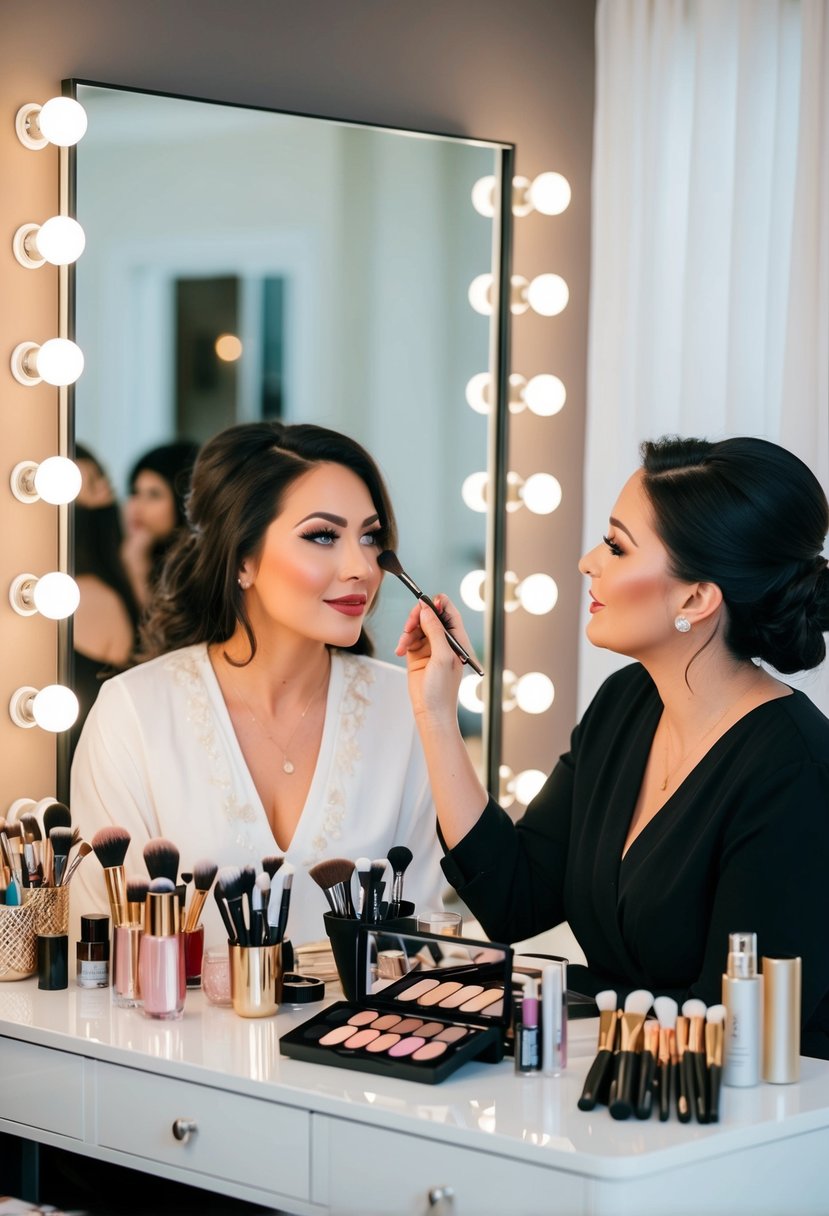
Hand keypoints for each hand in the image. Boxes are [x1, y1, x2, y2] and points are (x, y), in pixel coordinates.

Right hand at [395, 594, 476, 723]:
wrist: (431, 711)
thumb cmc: (442, 688)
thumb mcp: (442, 656)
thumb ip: (435, 631)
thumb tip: (427, 609)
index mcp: (457, 639)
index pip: (449, 612)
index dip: (438, 604)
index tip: (424, 601)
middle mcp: (444, 641)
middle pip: (430, 616)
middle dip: (418, 617)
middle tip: (409, 625)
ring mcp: (430, 647)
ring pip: (417, 626)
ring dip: (408, 631)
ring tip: (403, 646)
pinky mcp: (417, 654)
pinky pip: (408, 638)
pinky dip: (403, 641)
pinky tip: (400, 651)